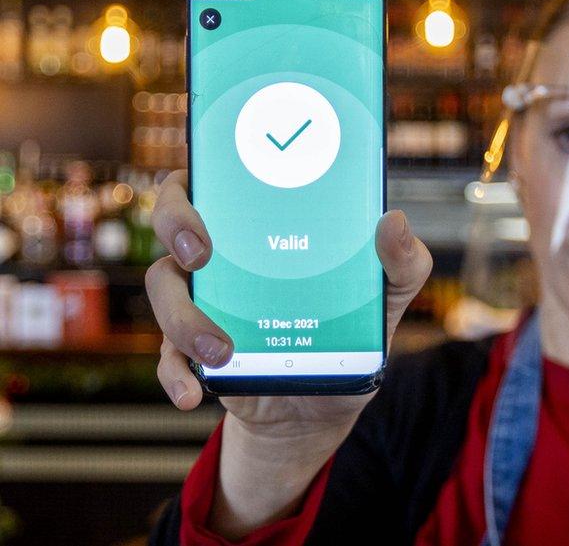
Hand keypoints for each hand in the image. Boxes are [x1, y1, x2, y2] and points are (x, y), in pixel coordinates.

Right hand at [146, 169, 431, 436]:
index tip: (215, 182)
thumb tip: (394, 222)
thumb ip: (401, 261)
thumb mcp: (388, 295)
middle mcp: (225, 255)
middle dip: (175, 224)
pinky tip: (195, 392)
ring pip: (164, 288)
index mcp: (264, 226)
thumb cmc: (352, 330)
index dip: (206, 167)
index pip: (219, 178)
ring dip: (183, 317)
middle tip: (202, 254)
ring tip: (221, 349)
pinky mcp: (193, 350)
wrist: (326, 404)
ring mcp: (203, 300)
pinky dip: (176, 374)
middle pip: (174, 219)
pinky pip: (167, 356)